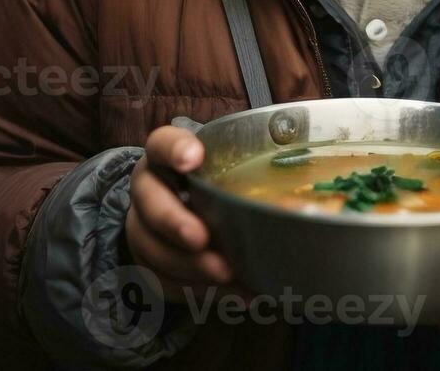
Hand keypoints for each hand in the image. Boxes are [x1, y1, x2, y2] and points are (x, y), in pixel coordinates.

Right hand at [126, 125, 233, 302]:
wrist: (183, 215)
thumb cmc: (217, 186)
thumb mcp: (228, 170)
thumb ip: (248, 174)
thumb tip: (297, 205)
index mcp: (165, 158)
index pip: (161, 144)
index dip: (174, 149)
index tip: (193, 158)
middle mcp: (148, 190)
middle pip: (150, 204)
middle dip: (175, 223)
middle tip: (201, 239)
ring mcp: (142, 230)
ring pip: (153, 249)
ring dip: (190, 265)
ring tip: (226, 274)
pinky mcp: (148, 266)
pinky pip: (165, 282)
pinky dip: (201, 292)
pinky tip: (235, 295)